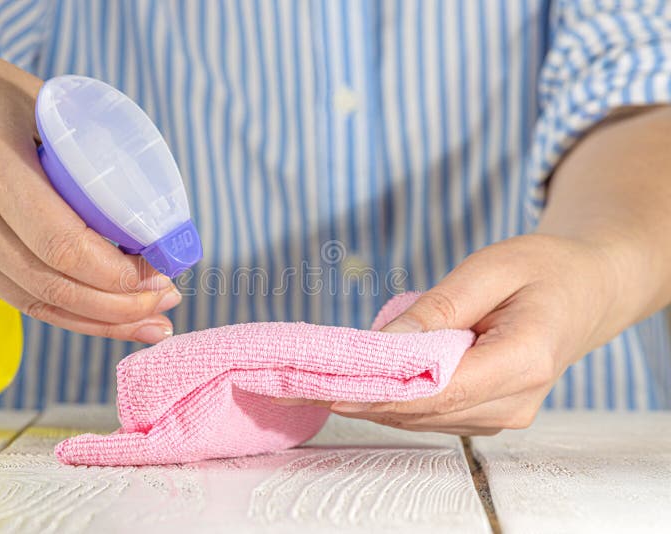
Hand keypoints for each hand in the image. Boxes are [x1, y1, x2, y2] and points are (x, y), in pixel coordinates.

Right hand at [0, 38, 178, 341]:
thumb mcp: (35, 99)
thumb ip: (84, 149)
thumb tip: (150, 203)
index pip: (64, 244)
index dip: (118, 274)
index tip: (160, 270)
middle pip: (55, 285)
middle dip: (121, 306)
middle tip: (167, 300)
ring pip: (37, 303)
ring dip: (101, 320)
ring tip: (151, 319)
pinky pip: (18, 298)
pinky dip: (68, 312)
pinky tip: (105, 316)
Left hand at [300, 234, 620, 434]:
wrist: (587, 289)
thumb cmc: (545, 268)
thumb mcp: (492, 268)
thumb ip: (440, 308)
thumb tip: (384, 344)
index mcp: (525, 359)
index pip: (438, 388)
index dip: (377, 390)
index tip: (321, 384)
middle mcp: (515, 401)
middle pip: (421, 410)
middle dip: (356, 397)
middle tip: (292, 383)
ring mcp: (503, 414)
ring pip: (420, 417)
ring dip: (366, 402)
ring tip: (306, 385)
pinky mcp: (488, 412)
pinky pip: (430, 413)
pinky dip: (389, 400)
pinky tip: (352, 385)